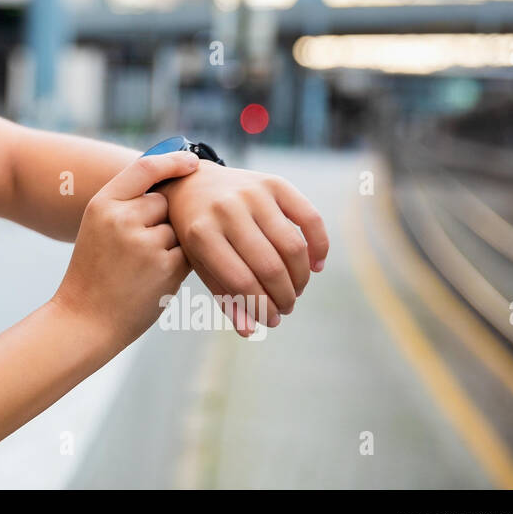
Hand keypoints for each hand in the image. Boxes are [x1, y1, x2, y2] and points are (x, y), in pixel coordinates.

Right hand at [53, 152, 200, 351]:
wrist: (84, 320)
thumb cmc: (94, 273)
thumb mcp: (98, 228)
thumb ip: (127, 205)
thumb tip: (174, 185)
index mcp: (101, 204)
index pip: (145, 168)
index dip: (172, 161)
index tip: (191, 162)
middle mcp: (122, 217)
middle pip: (164, 202)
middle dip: (161, 221)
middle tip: (136, 250)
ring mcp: (145, 242)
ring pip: (178, 229)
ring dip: (170, 245)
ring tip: (140, 269)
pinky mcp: (166, 267)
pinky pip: (188, 253)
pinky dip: (177, 265)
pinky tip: (152, 280)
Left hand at [158, 160, 328, 336]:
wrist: (192, 184)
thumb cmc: (196, 232)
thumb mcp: (199, 263)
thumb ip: (224, 296)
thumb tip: (250, 330)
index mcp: (201, 233)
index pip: (242, 281)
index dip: (262, 307)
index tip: (272, 320)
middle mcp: (226, 209)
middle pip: (271, 266)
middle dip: (285, 296)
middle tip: (287, 308)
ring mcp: (252, 193)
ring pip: (293, 246)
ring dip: (301, 278)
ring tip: (296, 291)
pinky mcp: (274, 183)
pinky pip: (310, 218)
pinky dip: (320, 245)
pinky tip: (316, 266)